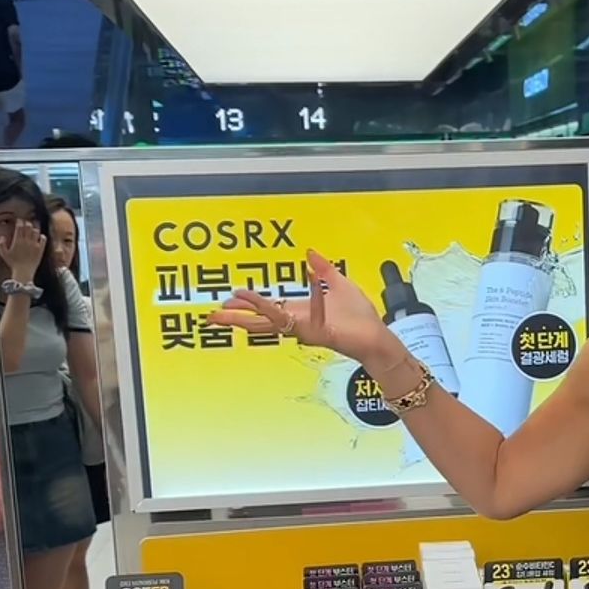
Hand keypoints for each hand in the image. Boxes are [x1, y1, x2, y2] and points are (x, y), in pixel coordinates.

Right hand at [0, 219, 44, 285]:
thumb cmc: (13, 264)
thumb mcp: (4, 254)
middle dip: (27, 223)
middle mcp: (26, 241)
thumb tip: (1, 237)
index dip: (20, 222)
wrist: (23, 272)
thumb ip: (1, 245)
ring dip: (34, 229)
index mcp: (17, 241)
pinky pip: (43, 239)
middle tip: (26, 224)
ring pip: (36, 231)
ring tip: (32, 230)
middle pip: (28, 226)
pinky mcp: (40, 249)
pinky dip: (42, 236)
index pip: (19, 227)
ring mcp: (34, 245)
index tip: (19, 221)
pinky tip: (40, 237)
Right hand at [208, 249, 385, 363]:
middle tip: (212, 316)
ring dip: (250, 313)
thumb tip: (310, 253)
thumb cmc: (360, 317)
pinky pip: (298, 319)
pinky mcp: (316, 332)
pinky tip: (273, 299)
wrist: (376, 335)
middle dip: (235, 318)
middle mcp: (298, 323)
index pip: (267, 309)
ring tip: (229, 306)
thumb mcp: (339, 284)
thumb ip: (323, 269)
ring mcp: (305, 329)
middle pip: (259, 321)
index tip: (229, 299)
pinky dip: (287, 307)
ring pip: (270, 321)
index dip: (247, 305)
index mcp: (300, 312)